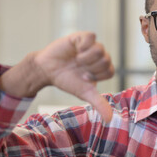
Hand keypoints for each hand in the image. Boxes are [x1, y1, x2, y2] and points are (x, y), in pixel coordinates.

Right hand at [0, 32, 114, 121]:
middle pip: (106, 60)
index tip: (84, 77)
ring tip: (77, 60)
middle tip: (79, 69)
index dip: (96, 76)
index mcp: (102, 68)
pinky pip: (92, 36)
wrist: (46, 70)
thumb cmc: (67, 80)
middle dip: (90, 68)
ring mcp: (91, 45)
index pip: (110, 71)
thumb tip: (109, 120)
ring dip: (86, 59)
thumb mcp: (84, 93)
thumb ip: (99, 103)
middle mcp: (99, 56)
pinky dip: (83, 46)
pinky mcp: (81, 37)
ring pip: (100, 49)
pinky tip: (76, 50)